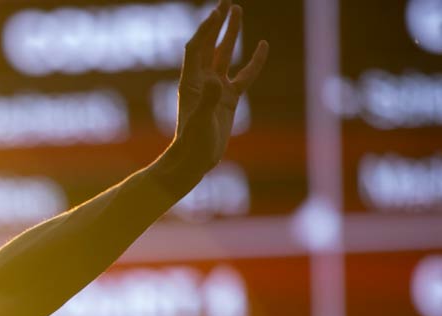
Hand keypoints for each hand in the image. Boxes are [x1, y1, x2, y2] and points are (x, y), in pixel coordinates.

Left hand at [159, 1, 268, 191]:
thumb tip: (216, 82)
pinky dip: (254, 61)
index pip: (196, 48)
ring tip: (238, 11)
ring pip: (225, 55)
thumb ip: (208, 100)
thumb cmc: (193, 142)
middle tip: (227, 2)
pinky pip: (244, 75)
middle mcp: (202, 81)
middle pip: (210, 45)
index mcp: (191, 82)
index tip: (216, 14)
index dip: (205, 31)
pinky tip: (263, 45)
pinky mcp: (229, 98)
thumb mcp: (200, 121)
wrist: (195, 160)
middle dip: (217, 24)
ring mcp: (216, 88)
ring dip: (230, 34)